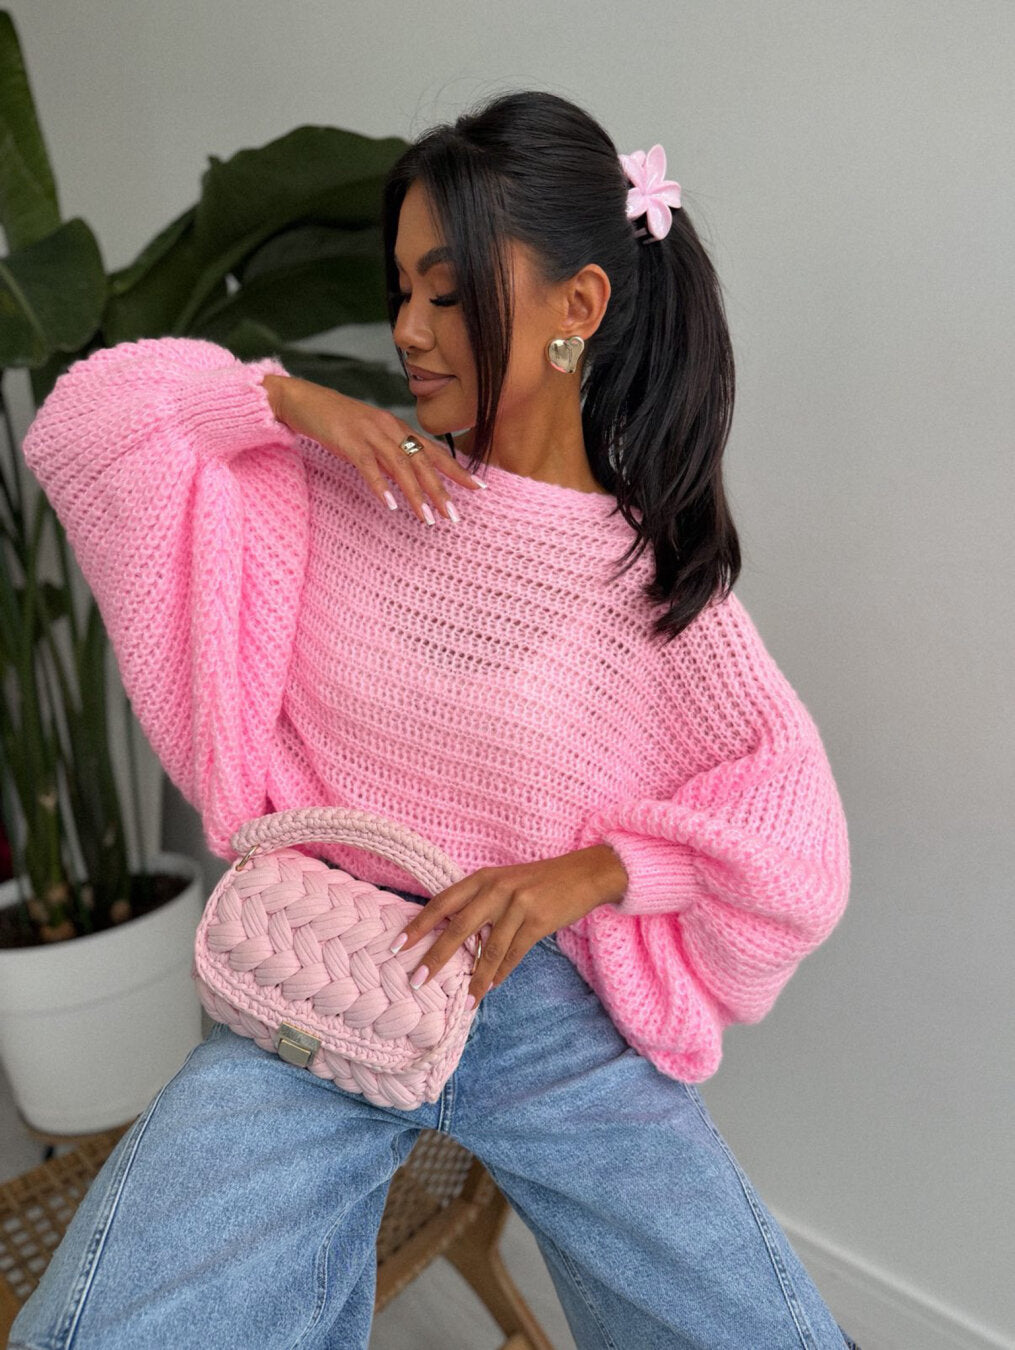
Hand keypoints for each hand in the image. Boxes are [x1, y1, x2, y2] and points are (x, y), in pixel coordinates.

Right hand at [261, 373, 482, 524]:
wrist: (305, 400)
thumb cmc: (339, 422)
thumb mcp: (372, 437)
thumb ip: (391, 455)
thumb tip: (411, 479)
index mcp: (398, 429)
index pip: (435, 451)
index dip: (457, 469)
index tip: (479, 487)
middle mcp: (390, 429)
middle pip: (423, 462)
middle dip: (441, 490)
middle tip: (455, 516)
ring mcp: (370, 433)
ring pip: (401, 466)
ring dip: (417, 495)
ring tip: (429, 520)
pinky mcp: (349, 441)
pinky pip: (368, 466)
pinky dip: (381, 486)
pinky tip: (390, 506)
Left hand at [388, 846, 628, 1006]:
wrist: (584, 873)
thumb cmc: (540, 881)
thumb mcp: (505, 882)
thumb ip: (480, 903)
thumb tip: (454, 939)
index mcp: (483, 878)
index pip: (442, 903)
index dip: (418, 925)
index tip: (397, 946)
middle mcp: (496, 890)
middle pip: (457, 928)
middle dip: (436, 957)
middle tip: (417, 980)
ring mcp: (517, 905)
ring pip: (488, 949)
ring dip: (475, 979)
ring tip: (464, 1000)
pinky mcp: (537, 921)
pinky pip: (513, 954)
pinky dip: (500, 973)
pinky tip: (491, 987)